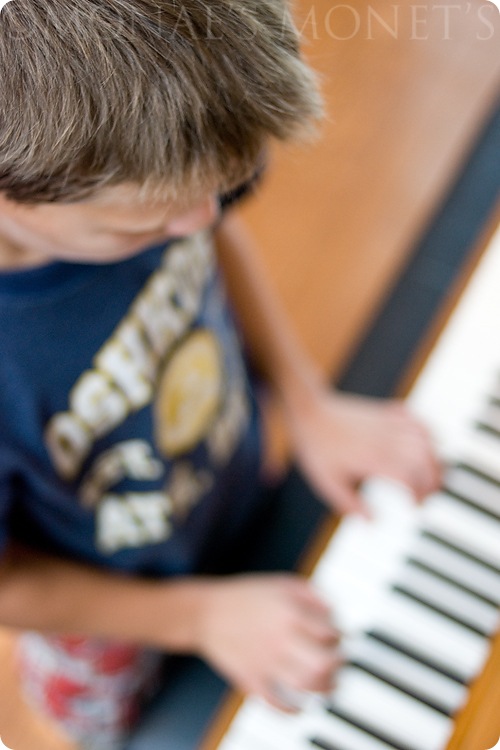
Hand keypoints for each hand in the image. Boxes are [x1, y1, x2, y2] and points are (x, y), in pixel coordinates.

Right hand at [197, 574, 340, 710]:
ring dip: (324, 689)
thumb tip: (335, 614)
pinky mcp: (251, 679)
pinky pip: (277, 702)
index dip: (339, 637)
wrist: (206, 612)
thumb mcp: (283, 583)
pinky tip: (301, 704)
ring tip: (328, 685)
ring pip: (306, 685)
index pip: (331, 633)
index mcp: (291, 613)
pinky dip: (293, 708)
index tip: (335, 638)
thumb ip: (313, 596)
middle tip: (338, 663)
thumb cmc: (246, 596)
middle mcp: (281, 638)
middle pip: (323, 663)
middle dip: (337, 666)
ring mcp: (266, 661)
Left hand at [284, 389, 441, 515]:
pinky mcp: (385, 413)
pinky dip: (427, 432)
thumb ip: (350, 505)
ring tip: (431, 474)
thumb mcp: (328, 483)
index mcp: (374, 459)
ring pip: (426, 438)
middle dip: (435, 479)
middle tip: (428, 494)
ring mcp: (388, 424)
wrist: (309, 412)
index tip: (415, 506)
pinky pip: (416, 419)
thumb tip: (372, 523)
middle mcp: (387, 440)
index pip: (410, 478)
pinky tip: (424, 443)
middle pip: (427, 458)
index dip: (419, 495)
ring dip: (435, 457)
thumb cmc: (316, 448)